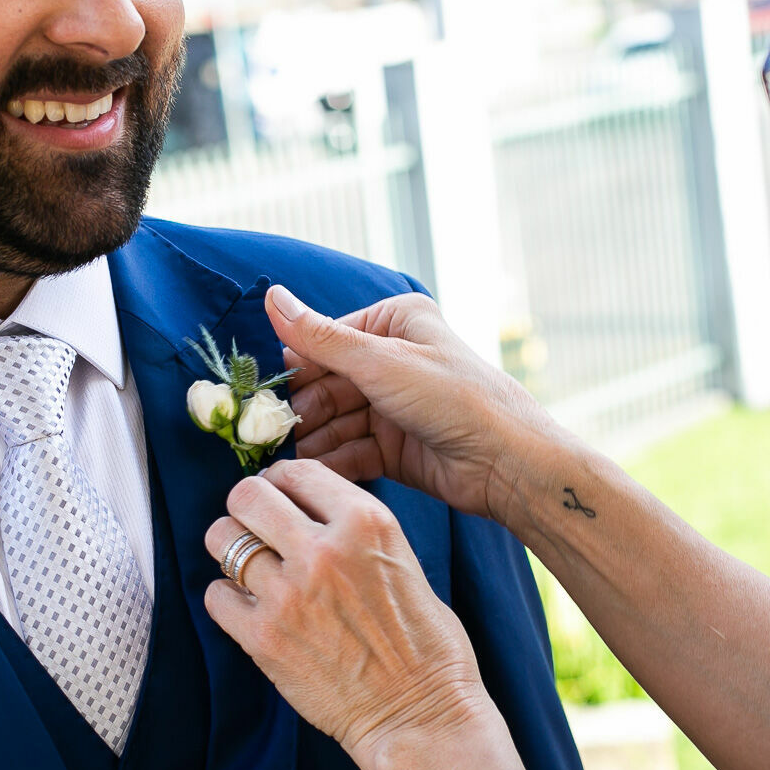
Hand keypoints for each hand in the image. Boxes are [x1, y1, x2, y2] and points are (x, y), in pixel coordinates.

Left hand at [203, 460, 495, 769]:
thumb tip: (305, 511)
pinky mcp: (264, 638)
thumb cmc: (425, 644)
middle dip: (246, 507)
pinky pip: (216, 596)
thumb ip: (352, 530)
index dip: (280, 481)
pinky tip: (250, 610)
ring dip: (231, 550)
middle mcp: (323, 549)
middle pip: (247, 496)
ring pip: (223, 539)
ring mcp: (289, 594)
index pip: (297, 471)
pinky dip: (228, 600)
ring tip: (249, 569)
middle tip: (254, 527)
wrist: (421, 716)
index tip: (278, 497)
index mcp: (366, 522)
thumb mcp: (401, 559)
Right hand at [264, 285, 559, 524]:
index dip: (296, 367)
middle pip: (329, 383)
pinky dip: (332, 461)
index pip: (328, 340)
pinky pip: (351, 449)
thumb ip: (320, 338)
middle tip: (269, 432)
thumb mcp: (381, 362)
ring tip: (285, 458)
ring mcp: (394, 405)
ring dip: (313, 439)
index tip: (263, 393)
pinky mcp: (395, 446)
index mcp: (395, 323)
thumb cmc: (453, 396)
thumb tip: (273, 297)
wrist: (506, 461)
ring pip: (336, 419)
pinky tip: (312, 473)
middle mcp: (393, 360)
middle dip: (303, 409)